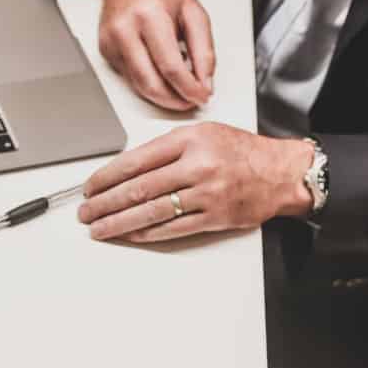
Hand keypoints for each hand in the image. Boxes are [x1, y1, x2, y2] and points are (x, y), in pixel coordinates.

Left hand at [79, 122, 313, 242]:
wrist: (281, 173)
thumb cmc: (242, 152)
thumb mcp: (203, 133)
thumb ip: (168, 147)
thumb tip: (129, 168)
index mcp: (189, 140)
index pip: (136, 160)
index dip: (107, 177)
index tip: (90, 187)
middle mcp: (197, 166)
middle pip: (139, 188)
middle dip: (106, 203)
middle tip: (86, 212)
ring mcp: (206, 194)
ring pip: (152, 212)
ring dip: (119, 222)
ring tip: (99, 227)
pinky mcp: (215, 218)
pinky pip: (173, 228)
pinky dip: (147, 233)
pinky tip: (130, 234)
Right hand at [96, 0, 213, 111]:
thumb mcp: (194, 12)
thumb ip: (204, 50)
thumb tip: (205, 82)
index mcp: (149, 16)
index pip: (170, 67)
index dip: (188, 89)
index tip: (201, 96)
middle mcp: (125, 30)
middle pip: (150, 83)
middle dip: (174, 100)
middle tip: (190, 100)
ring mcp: (111, 42)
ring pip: (138, 86)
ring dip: (163, 95)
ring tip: (180, 86)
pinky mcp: (105, 51)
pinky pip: (130, 78)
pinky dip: (149, 81)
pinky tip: (160, 71)